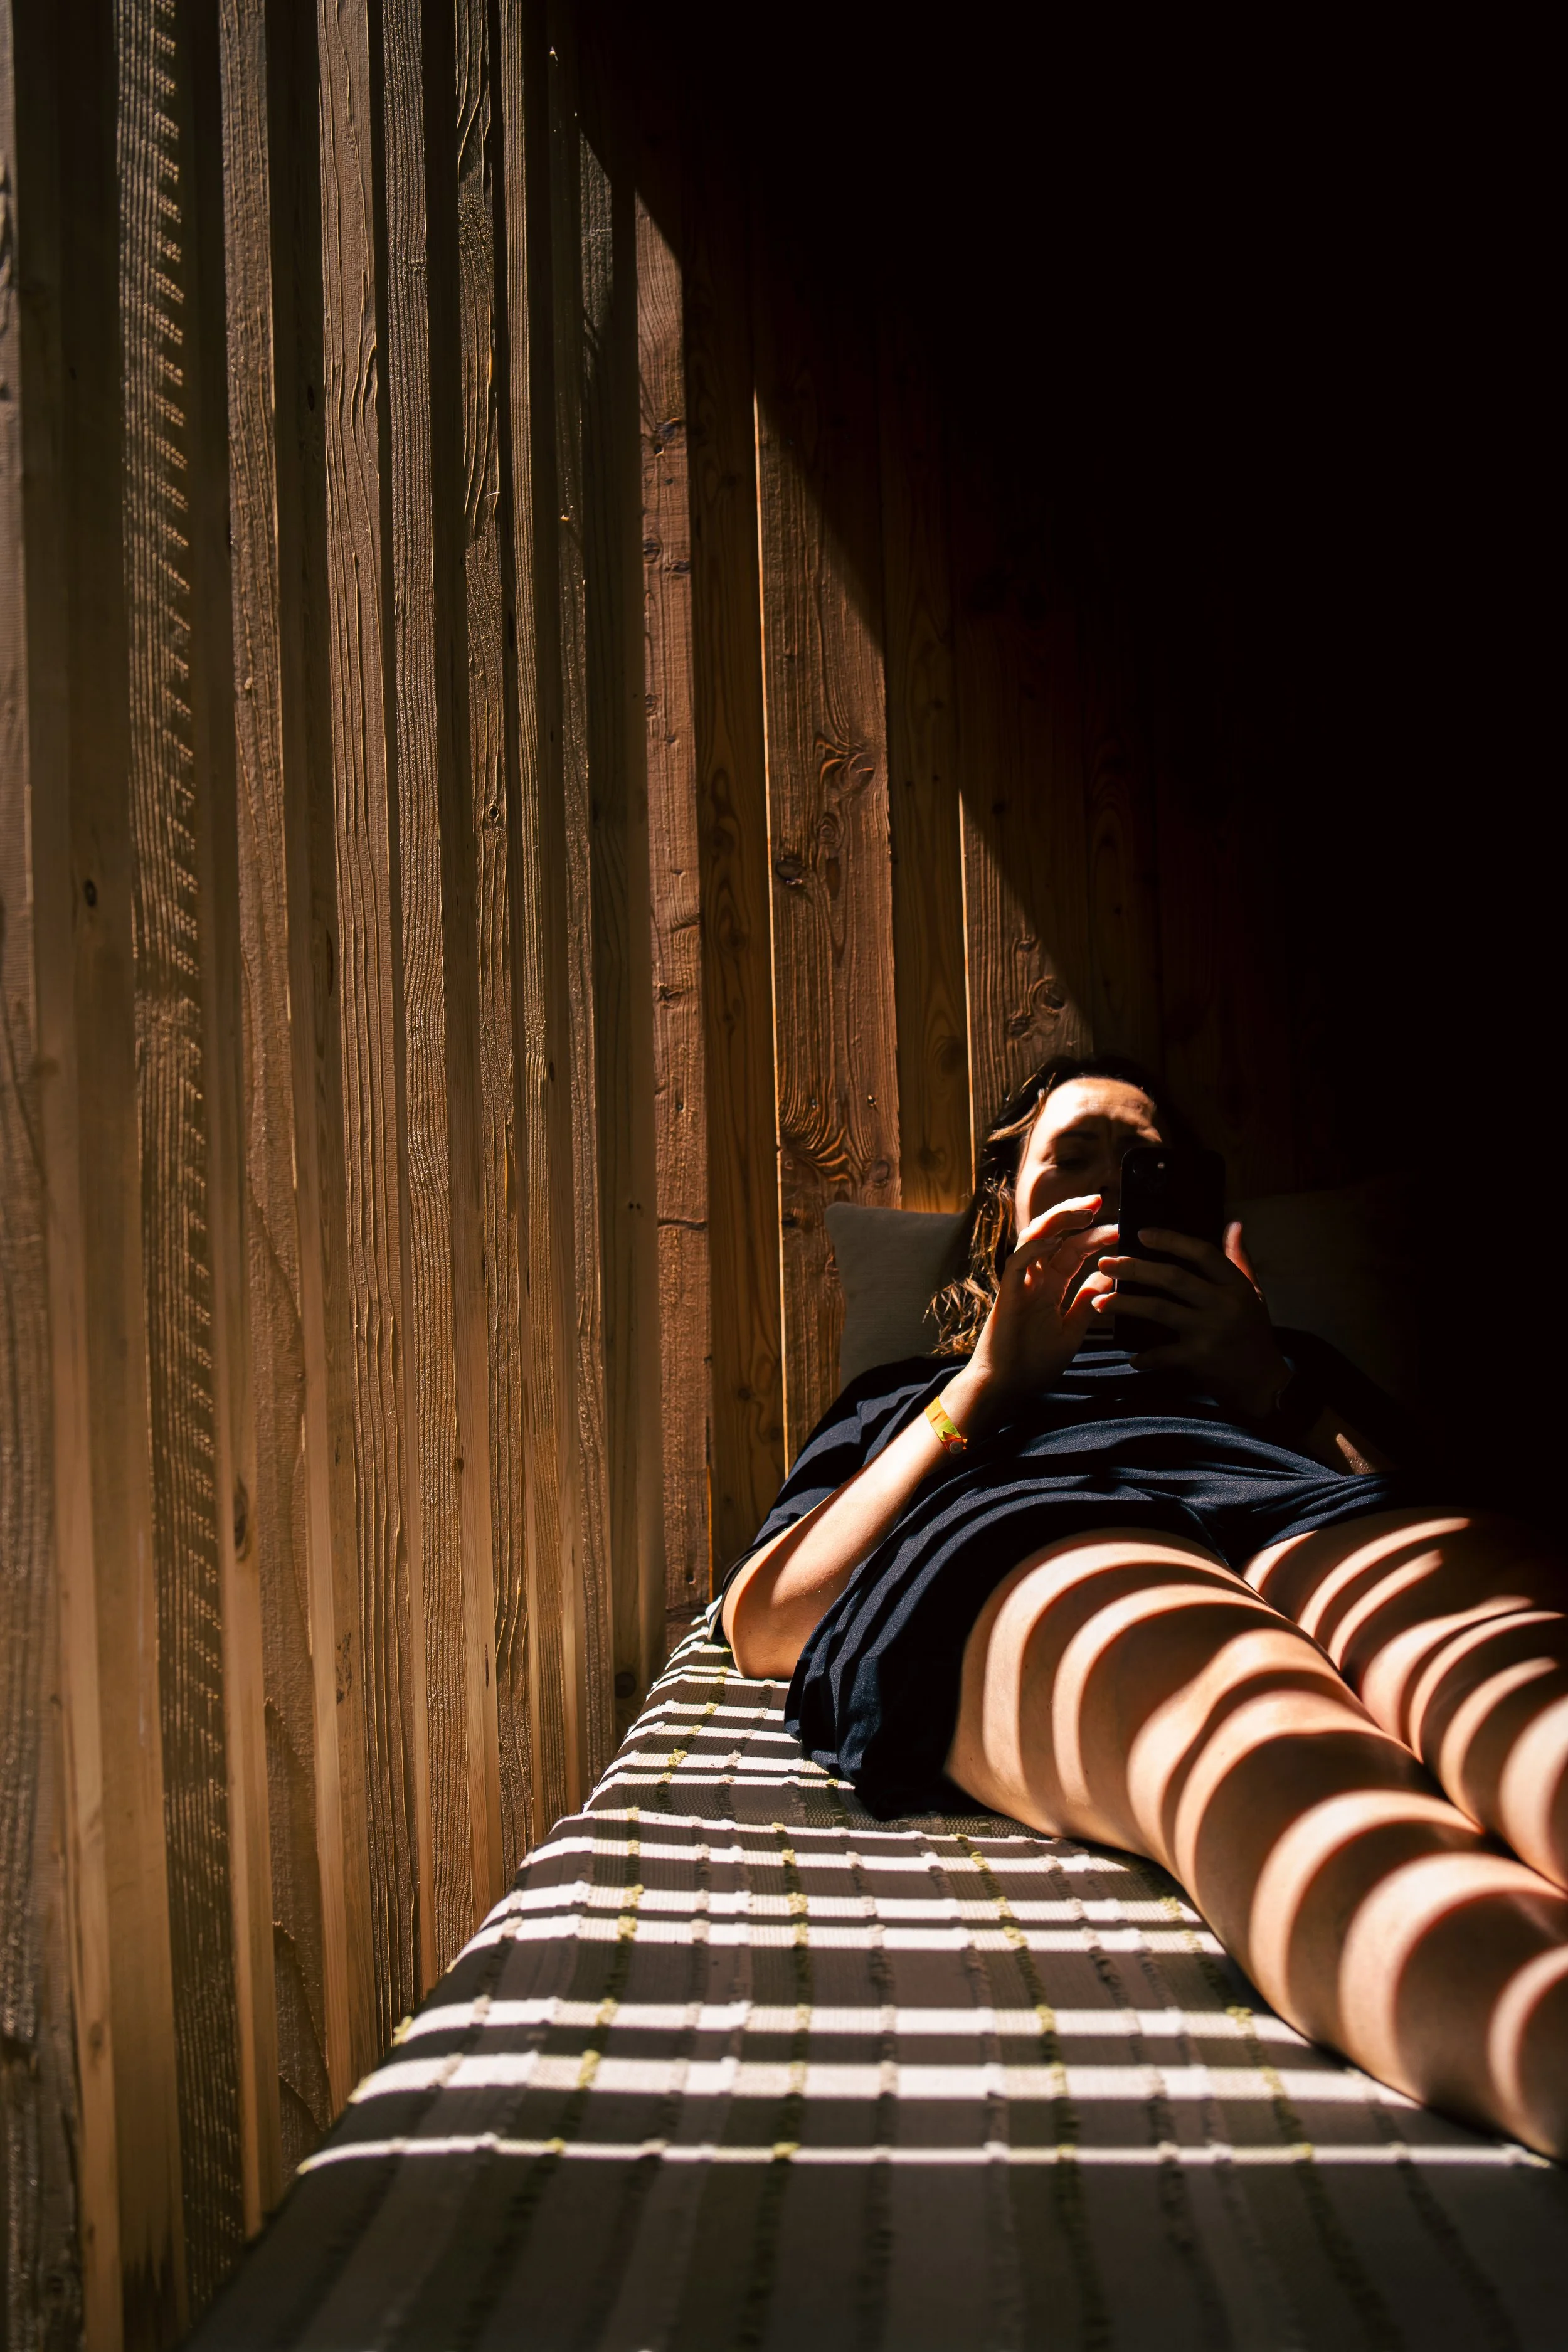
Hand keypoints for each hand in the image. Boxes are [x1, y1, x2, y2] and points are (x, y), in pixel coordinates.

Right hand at [955, 1195, 1117, 1431]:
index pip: (1073, 1250)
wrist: (1006, 1388)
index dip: (1094, 1235)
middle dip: (1076, 1213)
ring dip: (1058, 1220)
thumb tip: (1110, 1276)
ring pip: (1034, 1237)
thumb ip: (1087, 1303)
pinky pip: (1017, 1261)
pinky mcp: (1007, 1294)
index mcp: (1049, 1286)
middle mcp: (1034, 1279)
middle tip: (1102, 1200)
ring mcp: (1019, 1283)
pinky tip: (1056, 1241)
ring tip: (1085, 1209)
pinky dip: (1034, 1247)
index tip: (1121, 1227)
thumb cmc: (1033, 1363)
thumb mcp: (1072, 1331)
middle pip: (1055, 1234)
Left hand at [1092, 1220, 1290, 1419]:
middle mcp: (1224, 1305)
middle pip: (1173, 1278)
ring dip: (1126, 1305)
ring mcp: (1211, 1331)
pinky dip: (1146, 1357)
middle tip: (1106, 1264)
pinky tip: (1131, 1357)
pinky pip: (1163, 1354)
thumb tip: (1233, 1224)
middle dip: (1135, 1269)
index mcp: (1235, 1285)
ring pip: (1160, 1310)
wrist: (1265, 1383)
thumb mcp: (1253, 1294)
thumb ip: (1239, 1259)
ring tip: (1099, 1302)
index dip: (1171, 1240)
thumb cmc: (1254, 1334)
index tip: (1141, 1233)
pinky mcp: (1200, 1359)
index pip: (1202, 1252)